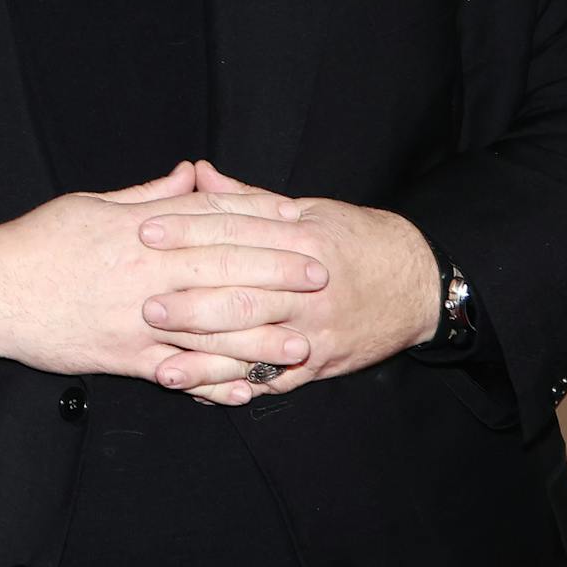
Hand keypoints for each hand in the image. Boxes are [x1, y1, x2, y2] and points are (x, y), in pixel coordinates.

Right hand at [0, 163, 324, 394]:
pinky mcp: (121, 357)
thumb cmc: (37, 244)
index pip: (211, 220)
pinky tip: (244, 388)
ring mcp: (135, 320)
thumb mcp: (89, 204)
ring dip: (259, 338)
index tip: (297, 219)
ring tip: (301, 344)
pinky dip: (213, 382)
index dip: (259, 218)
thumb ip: (146, 194)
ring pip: (209, 328)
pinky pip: (177, 372)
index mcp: (138, 232)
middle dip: (277, 273)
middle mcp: (144, 275)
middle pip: (224, 270)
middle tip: (321, 275)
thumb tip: (190, 176)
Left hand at [137, 161, 439, 397]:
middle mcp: (308, 288)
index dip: (188, 231)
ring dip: (206, 359)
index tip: (145, 232)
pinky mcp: (320, 363)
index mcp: (303, 240)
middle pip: (242, 296)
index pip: (236, 233)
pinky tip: (201, 393)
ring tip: (162, 365)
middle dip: (191, 303)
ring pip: (255, 345)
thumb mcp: (310, 210)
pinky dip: (236, 388)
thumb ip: (248, 198)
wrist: (421, 284)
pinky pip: (274, 381)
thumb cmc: (358, 241)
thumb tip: (198, 173)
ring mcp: (315, 331)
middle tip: (145, 305)